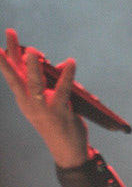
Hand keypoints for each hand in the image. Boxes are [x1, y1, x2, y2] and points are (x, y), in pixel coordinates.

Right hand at [0, 28, 88, 167]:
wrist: (67, 152)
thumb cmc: (57, 124)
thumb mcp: (49, 102)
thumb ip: (51, 83)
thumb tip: (58, 66)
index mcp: (24, 99)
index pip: (13, 74)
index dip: (8, 56)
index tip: (5, 38)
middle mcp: (29, 103)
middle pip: (17, 75)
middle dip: (13, 54)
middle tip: (10, 34)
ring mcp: (43, 108)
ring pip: (35, 84)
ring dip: (33, 67)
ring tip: (33, 50)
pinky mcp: (59, 112)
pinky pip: (63, 90)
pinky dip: (67, 76)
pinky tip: (70, 63)